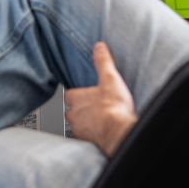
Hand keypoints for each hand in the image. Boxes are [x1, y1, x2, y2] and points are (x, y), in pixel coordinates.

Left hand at [64, 43, 137, 157]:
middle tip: (92, 107)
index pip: (69, 95)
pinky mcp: (87, 141)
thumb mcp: (110, 78)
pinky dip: (91, 135)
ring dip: (85, 122)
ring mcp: (79, 129)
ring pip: (77, 124)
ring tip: (97, 121)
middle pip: (71, 110)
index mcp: (76, 98)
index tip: (84, 93)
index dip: (76, 94)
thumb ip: (103, 62)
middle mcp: (74, 114)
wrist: (119, 132)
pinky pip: (85, 137)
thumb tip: (99, 47)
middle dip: (79, 109)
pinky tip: (100, 133)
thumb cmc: (114, 107)